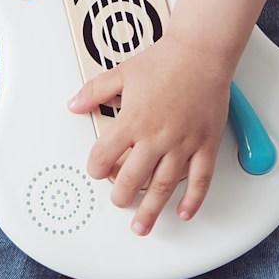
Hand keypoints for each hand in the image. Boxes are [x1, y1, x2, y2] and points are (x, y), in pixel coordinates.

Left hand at [67, 33, 232, 234]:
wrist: (201, 52)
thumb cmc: (165, 61)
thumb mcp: (121, 72)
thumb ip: (94, 92)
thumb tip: (73, 104)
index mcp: (133, 120)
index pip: (105, 156)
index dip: (96, 168)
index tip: (96, 171)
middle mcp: (157, 136)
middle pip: (132, 179)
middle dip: (121, 196)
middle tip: (119, 202)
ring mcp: (182, 143)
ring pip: (164, 185)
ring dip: (151, 210)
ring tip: (142, 226)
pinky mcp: (205, 144)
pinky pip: (200, 179)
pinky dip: (193, 200)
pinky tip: (184, 212)